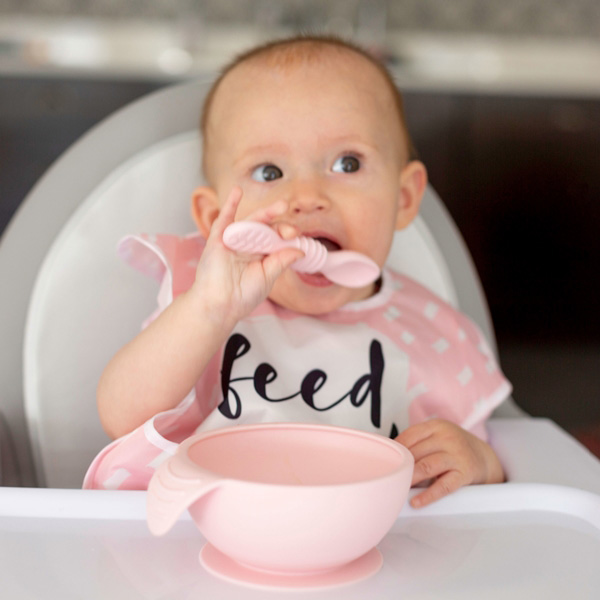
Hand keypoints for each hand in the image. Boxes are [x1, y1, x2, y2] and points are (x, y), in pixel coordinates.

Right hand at [190, 187, 303, 321]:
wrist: (220, 306)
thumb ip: (282, 261)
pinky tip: (237, 191)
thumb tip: (300, 249)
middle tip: (292, 224)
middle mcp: (248, 246)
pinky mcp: (218, 240)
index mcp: (260, 255)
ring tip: (281, 205)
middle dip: (280, 224)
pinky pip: (224, 220)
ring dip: (265, 212)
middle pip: (266, 228)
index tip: (296, 237)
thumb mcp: (268, 277)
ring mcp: (233, 242)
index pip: (276, 239)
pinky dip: (229, 205)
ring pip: (251, 222)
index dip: (287, 236)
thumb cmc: (242, 296)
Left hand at [395, 419, 504, 507]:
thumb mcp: (437, 437)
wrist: (484, 457)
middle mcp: (447, 438)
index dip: (395, 450)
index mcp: (436, 426)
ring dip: (410, 478)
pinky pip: (443, 486)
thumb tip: (390, 458)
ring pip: (427, 466)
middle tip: (388, 478)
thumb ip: (417, 443)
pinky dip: (428, 495)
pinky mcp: (465, 473)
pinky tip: (416, 502)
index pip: (409, 436)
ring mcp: (457, 455)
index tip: (384, 461)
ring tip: (398, 487)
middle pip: (416, 452)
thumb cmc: (452, 448)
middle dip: (401, 467)